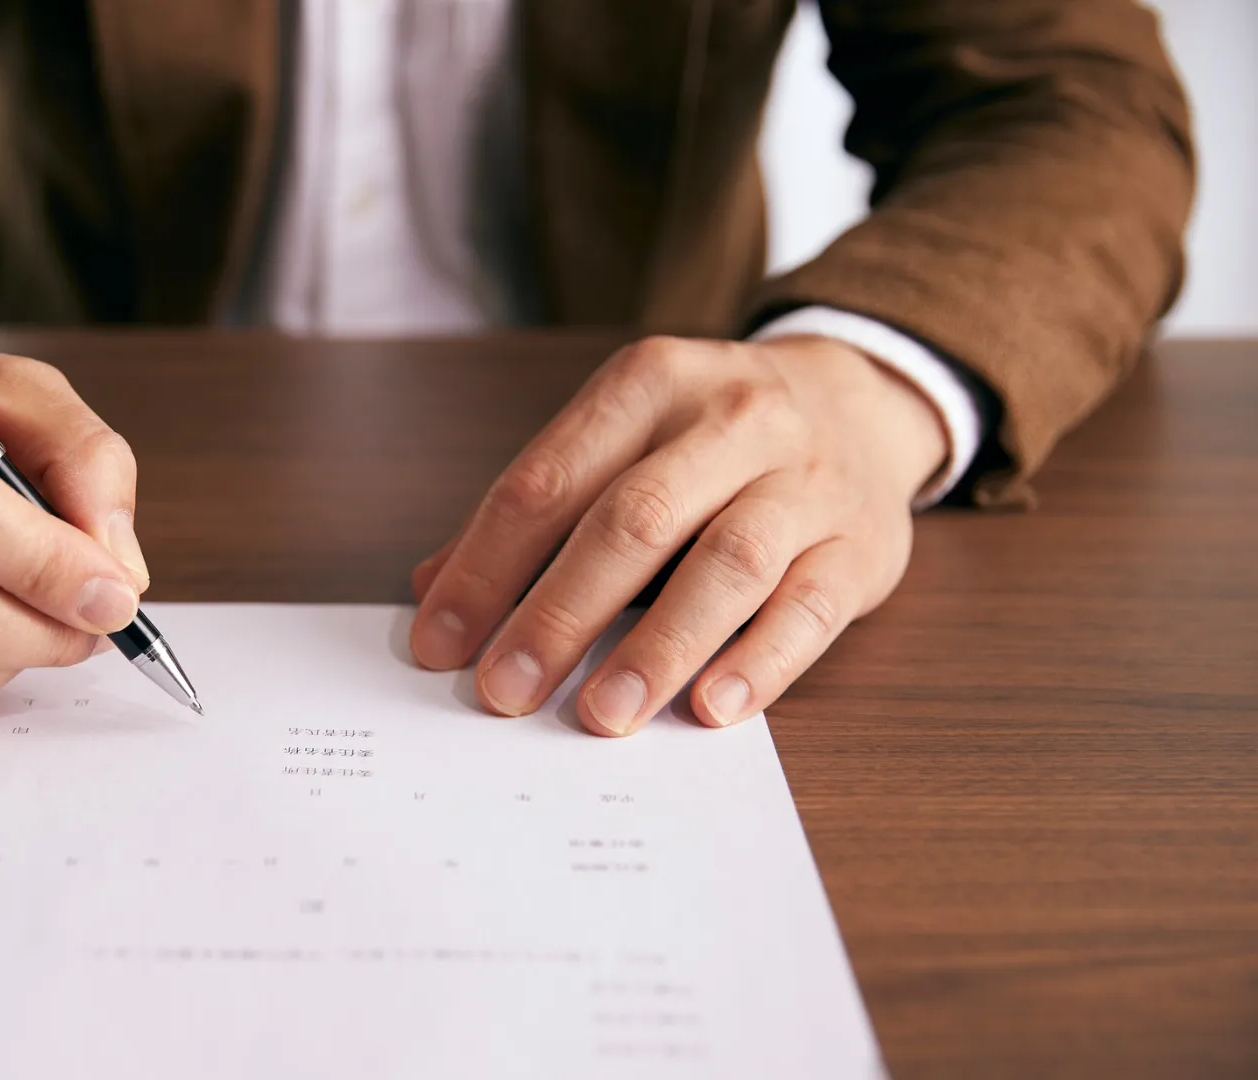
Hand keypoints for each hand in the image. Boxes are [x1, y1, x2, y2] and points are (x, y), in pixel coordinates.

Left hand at [408, 335, 947, 735]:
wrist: (862, 404)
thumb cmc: (710, 439)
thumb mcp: (623, 441)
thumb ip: (535, 512)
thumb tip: (435, 589)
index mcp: (649, 383)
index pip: (549, 479)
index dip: (486, 565)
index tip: (441, 641)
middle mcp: (730, 420)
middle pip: (633, 521)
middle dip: (559, 613)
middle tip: (506, 689)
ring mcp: (804, 480)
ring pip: (727, 563)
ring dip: (657, 647)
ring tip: (602, 714)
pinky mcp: (862, 545)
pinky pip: (809, 607)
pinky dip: (759, 661)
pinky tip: (710, 707)